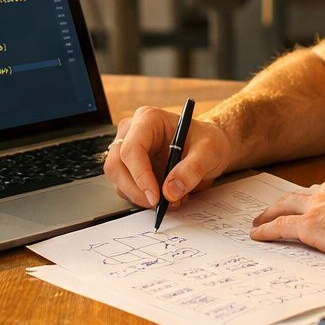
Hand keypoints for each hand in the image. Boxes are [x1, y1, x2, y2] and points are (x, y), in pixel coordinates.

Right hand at [103, 105, 231, 209]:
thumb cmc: (207, 141)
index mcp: (148, 119)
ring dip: (140, 196)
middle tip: (157, 204)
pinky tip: (165, 196)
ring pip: (117, 179)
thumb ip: (192, 170)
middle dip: (135, 190)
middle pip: (116, 164)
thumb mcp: (208, 151)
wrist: (208, 148)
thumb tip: (170, 191)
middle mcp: (132, 132)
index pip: (132, 148)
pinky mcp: (129, 167)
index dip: (140, 175)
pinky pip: (125, 187)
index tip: (155, 196)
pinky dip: (143, 198)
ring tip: (171, 199)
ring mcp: (128, 150)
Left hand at [248, 172, 324, 262]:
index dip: (314, 197)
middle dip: (285, 202)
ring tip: (259, 220)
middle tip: (273, 208)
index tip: (309, 202)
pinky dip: (266, 230)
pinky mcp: (309, 225)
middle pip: (300, 194)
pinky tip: (256, 235)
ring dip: (269, 213)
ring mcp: (317, 207)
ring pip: (284, 206)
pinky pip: (280, 227)